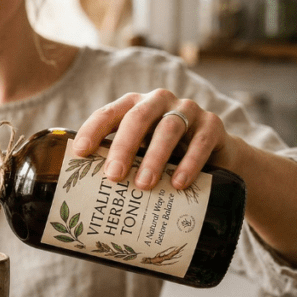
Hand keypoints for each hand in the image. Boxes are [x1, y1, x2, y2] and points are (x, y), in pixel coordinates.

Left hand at [71, 88, 238, 189]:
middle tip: (113, 176)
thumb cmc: (165, 156)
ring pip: (169, 128)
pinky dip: (189, 163)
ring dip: (154, 157)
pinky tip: (179, 183)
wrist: (215, 157)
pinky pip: (201, 141)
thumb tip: (86, 195)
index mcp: (133, 106)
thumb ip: (118, 163)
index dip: (92, 130)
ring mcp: (188, 110)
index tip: (80, 152)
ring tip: (144, 185)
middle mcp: (158, 102)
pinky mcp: (213, 124)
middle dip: (123, 147)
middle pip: (137, 118)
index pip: (108, 113)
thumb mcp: (140, 154)